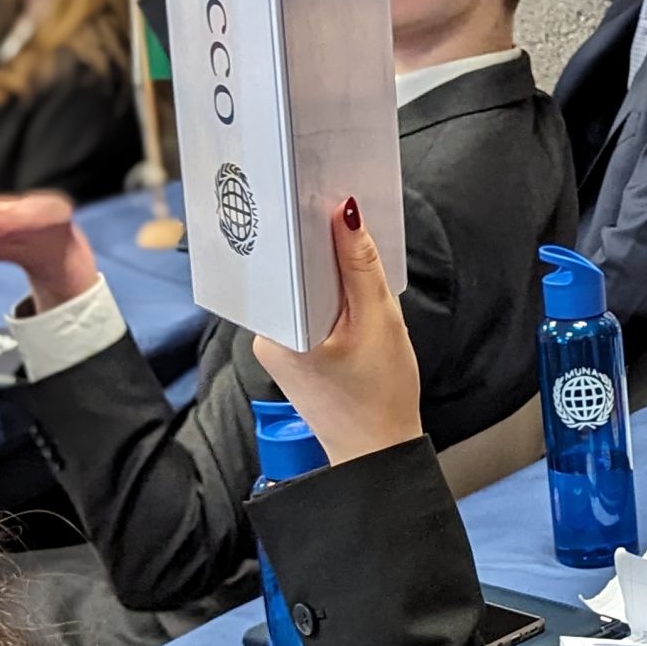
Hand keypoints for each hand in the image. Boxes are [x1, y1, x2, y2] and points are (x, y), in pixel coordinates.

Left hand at [252, 199, 421, 465]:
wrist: (376, 450)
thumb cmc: (379, 396)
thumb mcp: (379, 322)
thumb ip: (361, 265)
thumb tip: (345, 213)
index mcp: (280, 329)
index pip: (284, 259)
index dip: (304, 226)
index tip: (322, 195)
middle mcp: (267, 333)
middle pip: (290, 270)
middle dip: (318, 246)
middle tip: (342, 213)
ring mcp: (274, 342)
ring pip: (299, 287)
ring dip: (326, 271)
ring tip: (350, 250)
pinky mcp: (287, 348)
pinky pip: (304, 305)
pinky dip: (326, 294)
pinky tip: (349, 290)